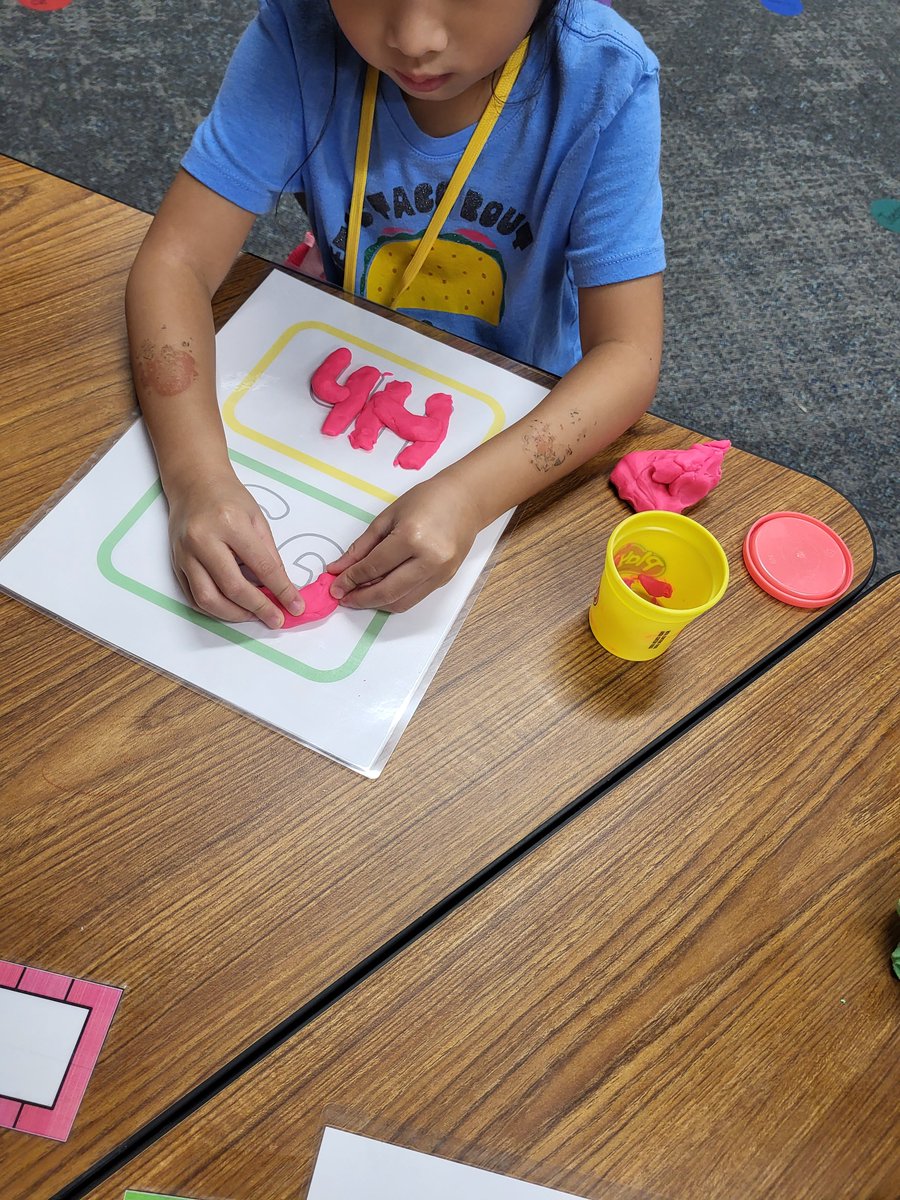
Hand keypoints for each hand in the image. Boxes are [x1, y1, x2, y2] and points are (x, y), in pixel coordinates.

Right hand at [167, 470, 302, 627]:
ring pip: (208, 598)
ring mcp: (185, 553)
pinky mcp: (176, 563)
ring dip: (234, 614)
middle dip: (258, 608)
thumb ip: (269, 555)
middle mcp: (203, 539)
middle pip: (232, 587)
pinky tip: (232, 609)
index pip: (261, 566)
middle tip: (276, 619)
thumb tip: (281, 589)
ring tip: (253, 616)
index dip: (281, 590)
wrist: (194, 483)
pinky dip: (214, 608)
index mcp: (230, 523)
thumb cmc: (229, 498)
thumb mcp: (258, 519)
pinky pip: (193, 596)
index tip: (295, 606)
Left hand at [326, 474, 482, 612]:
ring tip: (359, 596)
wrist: (466, 499)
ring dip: (376, 603)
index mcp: (412, 537)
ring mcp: (440, 573)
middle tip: (344, 597)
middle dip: (361, 598)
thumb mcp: (388, 517)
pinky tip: (380, 590)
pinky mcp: (445, 580)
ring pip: (401, 602)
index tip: (336, 585)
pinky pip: (414, 598)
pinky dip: (394, 598)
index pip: (373, 567)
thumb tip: (340, 568)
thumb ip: (362, 546)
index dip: (350, 579)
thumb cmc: (428, 499)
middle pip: (387, 592)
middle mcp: (429, 559)